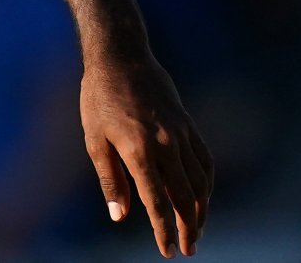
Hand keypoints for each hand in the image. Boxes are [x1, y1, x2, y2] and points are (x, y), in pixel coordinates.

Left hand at [80, 45, 212, 255]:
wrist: (121, 58)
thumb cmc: (99, 99)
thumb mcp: (93, 139)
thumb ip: (110, 180)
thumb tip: (120, 217)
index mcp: (138, 150)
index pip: (158, 202)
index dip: (164, 231)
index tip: (168, 252)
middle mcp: (165, 144)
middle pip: (185, 197)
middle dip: (188, 228)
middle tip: (188, 249)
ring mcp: (181, 134)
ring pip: (201, 182)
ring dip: (202, 210)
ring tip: (196, 230)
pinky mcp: (189, 125)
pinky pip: (206, 161)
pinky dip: (207, 184)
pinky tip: (203, 197)